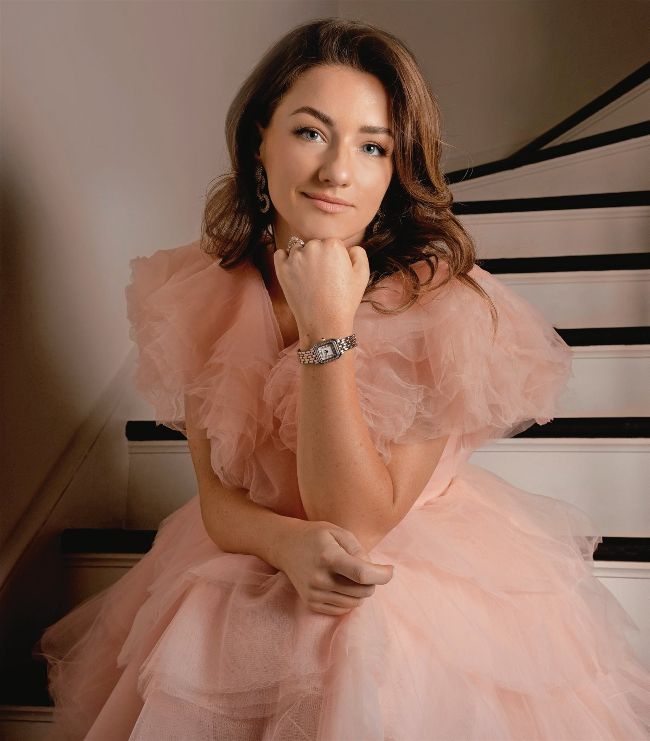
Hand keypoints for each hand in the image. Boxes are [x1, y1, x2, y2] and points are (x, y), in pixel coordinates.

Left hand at [273, 238, 369, 337]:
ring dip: (302, 259)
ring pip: (298, 249)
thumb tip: (349, 248)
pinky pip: (280, 254)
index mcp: (333, 245)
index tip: (335, 273)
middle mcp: (312, 246)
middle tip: (322, 278)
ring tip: (309, 279)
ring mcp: (295, 257)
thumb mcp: (363, 274)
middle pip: (315, 244)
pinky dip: (285, 260)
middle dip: (318, 257)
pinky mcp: (281, 269)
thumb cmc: (345, 300)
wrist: (324, 322)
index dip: (335, 258)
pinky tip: (294, 272)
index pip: (332, 243)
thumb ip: (358, 253)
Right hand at [273, 519, 394, 615]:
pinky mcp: (312, 604)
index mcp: (328, 557)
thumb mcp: (338, 532)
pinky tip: (341, 584)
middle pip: (362, 591)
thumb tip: (372, 572)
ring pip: (355, 602)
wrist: (285, 547)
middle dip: (372, 581)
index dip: (382, 575)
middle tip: (366, 568)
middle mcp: (319, 579)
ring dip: (361, 591)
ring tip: (350, 574)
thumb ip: (358, 550)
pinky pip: (343, 609)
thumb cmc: (316, 536)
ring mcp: (314, 594)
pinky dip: (349, 599)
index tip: (390, 570)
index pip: (362, 574)